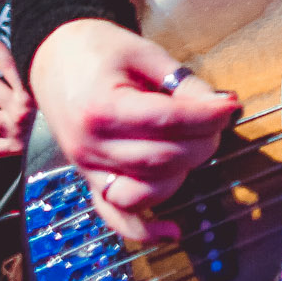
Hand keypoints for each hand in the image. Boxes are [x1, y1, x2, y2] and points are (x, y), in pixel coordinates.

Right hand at [28, 18, 238, 242]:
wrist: (53, 56)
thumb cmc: (96, 49)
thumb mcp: (142, 52)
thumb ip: (181, 82)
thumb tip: (220, 105)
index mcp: (102, 108)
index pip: (167, 121)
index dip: (207, 115)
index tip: (229, 105)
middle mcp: (91, 145)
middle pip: (163, 158)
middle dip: (203, 140)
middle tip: (216, 119)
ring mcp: (88, 168)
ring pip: (149, 189)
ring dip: (182, 171)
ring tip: (195, 143)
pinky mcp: (89, 180)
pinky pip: (115, 216)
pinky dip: (144, 230)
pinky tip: (173, 231)